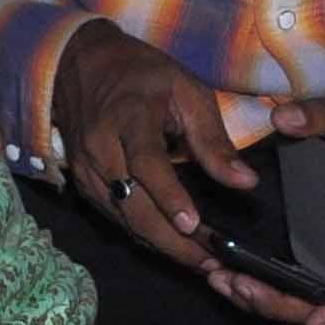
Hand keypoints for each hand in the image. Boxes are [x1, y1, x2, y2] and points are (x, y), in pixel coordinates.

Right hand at [50, 19, 249, 272]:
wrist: (78, 62)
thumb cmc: (141, 74)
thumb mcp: (187, 92)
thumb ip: (214, 141)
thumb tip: (246, 183)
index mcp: (128, 117)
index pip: (147, 164)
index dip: (169, 196)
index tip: (194, 225)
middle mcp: (100, 148)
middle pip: (131, 204)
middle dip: (170, 240)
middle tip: (208, 262)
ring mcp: (85, 169)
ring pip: (121, 218)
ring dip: (159, 244)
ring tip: (198, 261)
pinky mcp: (81, 183)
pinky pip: (113, 217)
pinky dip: (142, 235)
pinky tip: (170, 245)